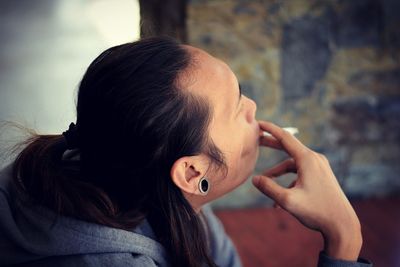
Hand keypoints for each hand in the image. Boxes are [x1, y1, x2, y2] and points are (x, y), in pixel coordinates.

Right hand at [252, 121, 362, 260]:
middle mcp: (315, 159)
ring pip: (293, 165)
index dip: (270, 129)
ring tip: (266, 184)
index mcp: (307, 159)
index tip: (259, 123)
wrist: (342, 225)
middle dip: (272, 144)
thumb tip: (254, 179)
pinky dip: (288, 182)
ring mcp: (320, 167)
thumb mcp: (288, 201)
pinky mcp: (322, 176)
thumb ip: (269, 188)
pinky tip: (281, 201)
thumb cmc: (316, 212)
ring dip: (278, 174)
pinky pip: (300, 174)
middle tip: (257, 140)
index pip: (285, 138)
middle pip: (288, 147)